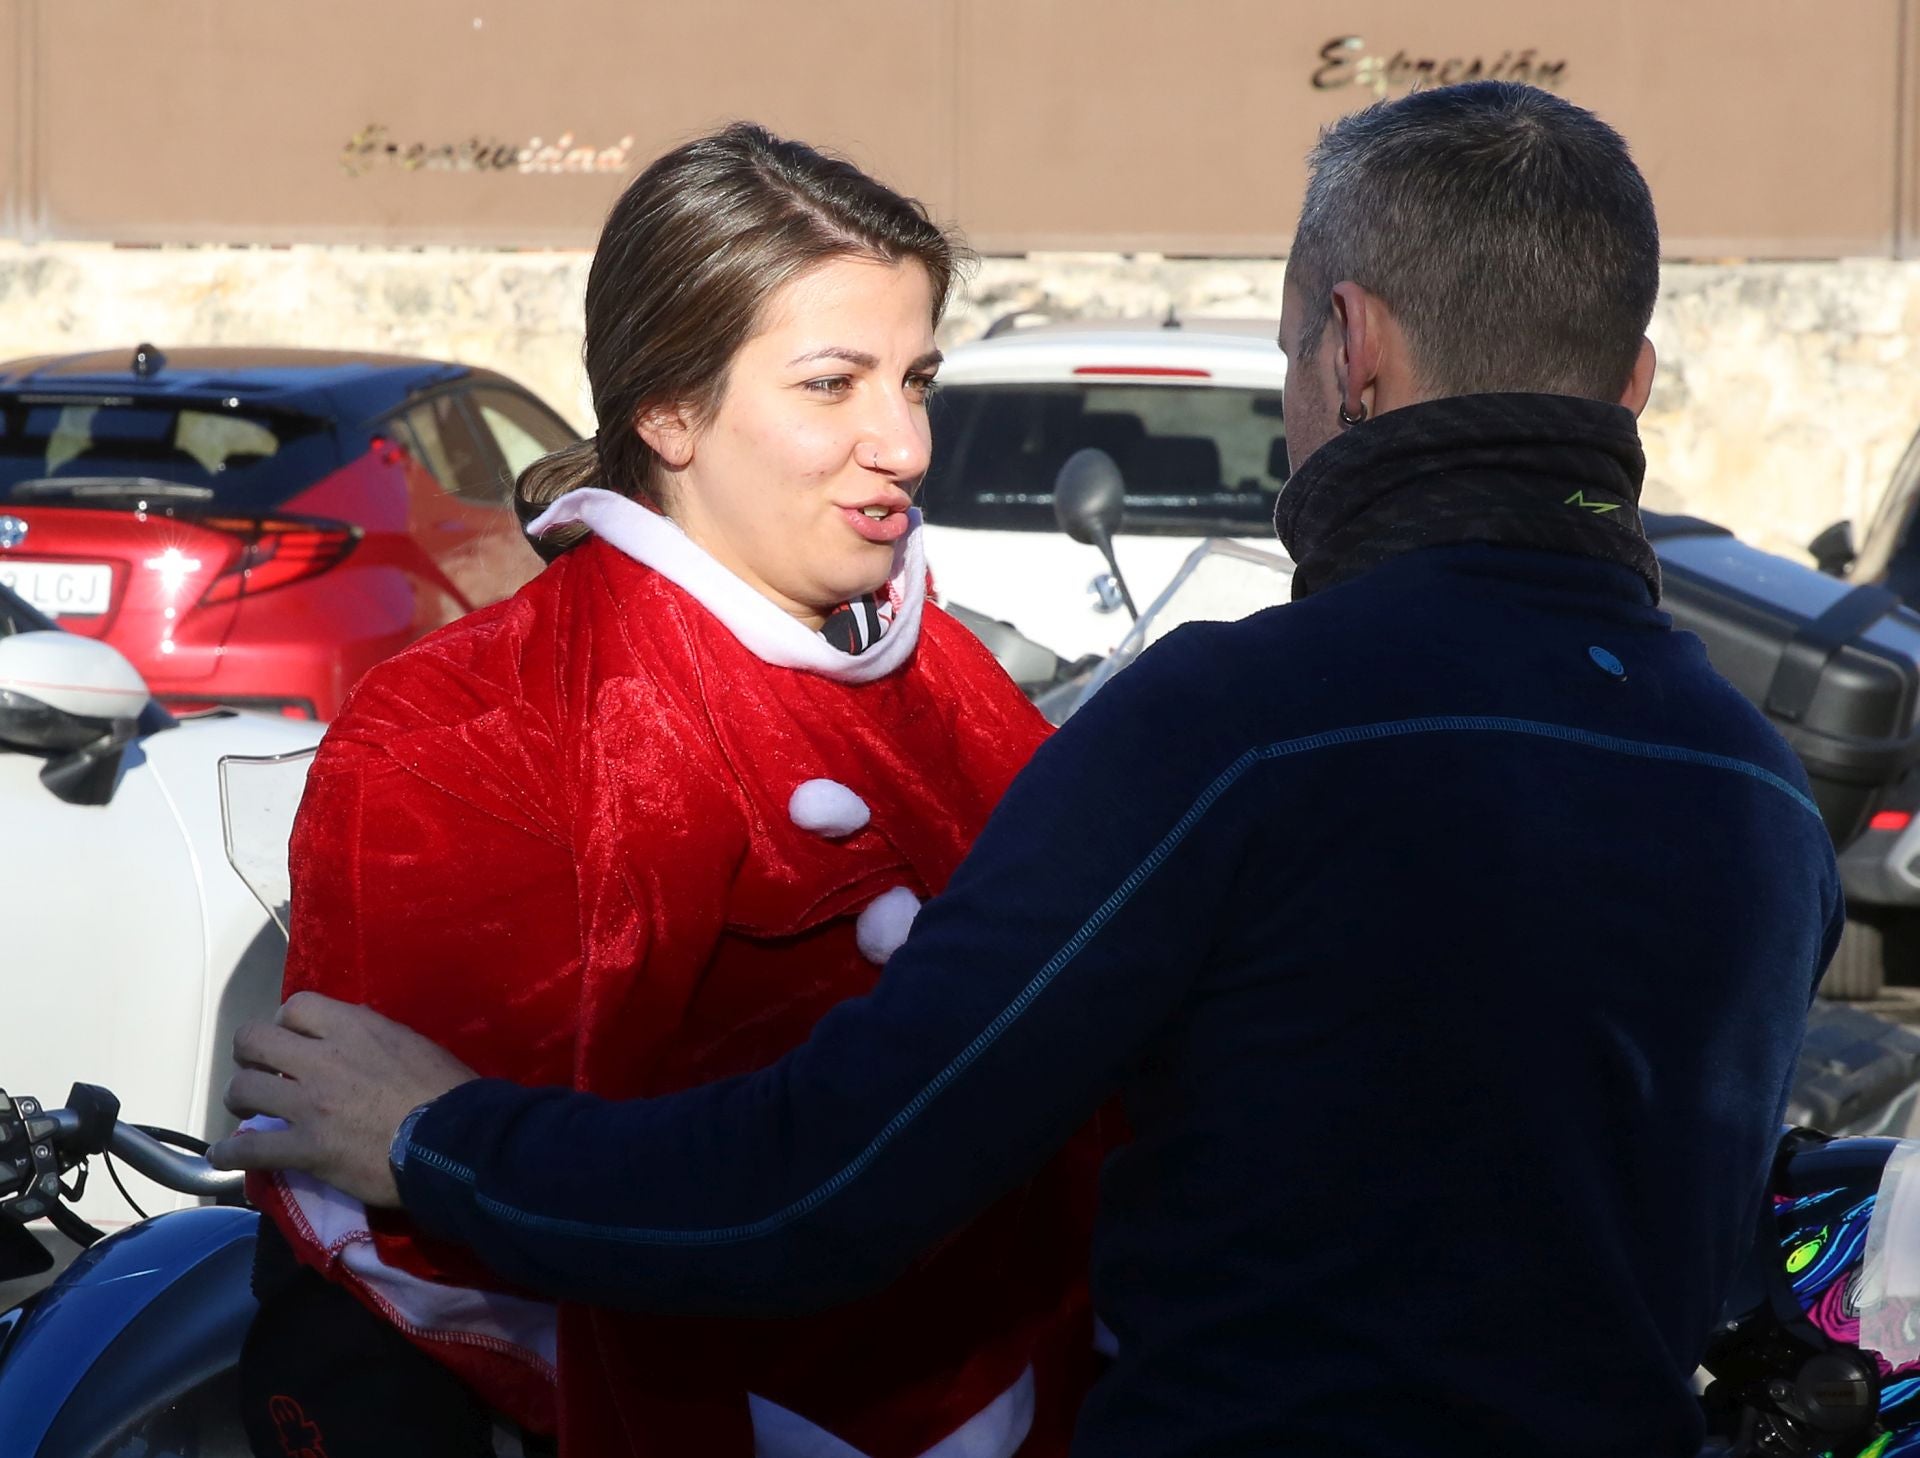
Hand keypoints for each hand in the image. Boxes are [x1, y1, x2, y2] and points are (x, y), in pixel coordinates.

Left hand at [208, 991, 477, 1207]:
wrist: (456, 1141)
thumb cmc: (446, 1090)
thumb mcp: (412, 1043)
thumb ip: (373, 1034)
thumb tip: (351, 1029)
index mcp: (353, 1028)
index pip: (294, 1008)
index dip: (287, 1024)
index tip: (294, 1042)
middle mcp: (321, 1059)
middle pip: (253, 1040)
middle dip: (249, 1055)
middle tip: (259, 1071)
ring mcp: (309, 1105)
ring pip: (242, 1090)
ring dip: (239, 1100)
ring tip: (247, 1112)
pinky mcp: (305, 1148)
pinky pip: (248, 1149)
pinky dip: (229, 1153)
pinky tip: (224, 1156)